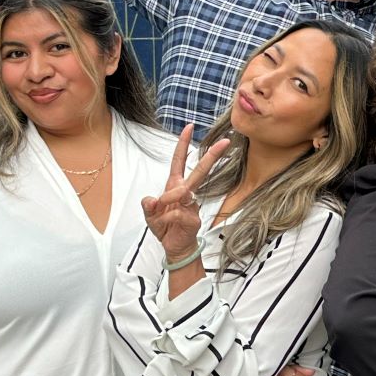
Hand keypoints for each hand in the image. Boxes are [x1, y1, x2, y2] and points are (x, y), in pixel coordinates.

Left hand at [142, 127, 230, 261]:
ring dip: (170, 199)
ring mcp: (192, 205)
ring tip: (160, 208)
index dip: (184, 144)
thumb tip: (152, 199)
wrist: (175, 248)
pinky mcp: (194, 219)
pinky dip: (166, 219)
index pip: (179, 161)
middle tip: (225, 142)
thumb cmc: (165, 227)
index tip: (189, 127)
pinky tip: (165, 224)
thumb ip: (149, 206)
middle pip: (200, 171)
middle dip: (212, 156)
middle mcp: (186, 192)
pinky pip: (178, 214)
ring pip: (184, 192)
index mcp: (175, 186)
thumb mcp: (151, 215)